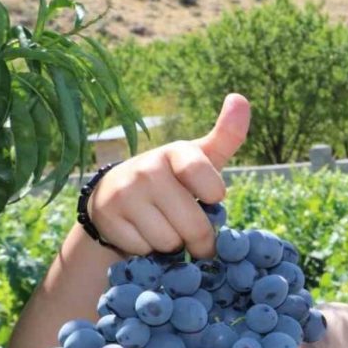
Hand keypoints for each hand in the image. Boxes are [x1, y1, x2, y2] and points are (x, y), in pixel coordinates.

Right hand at [89, 93, 251, 258]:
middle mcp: (147, 168)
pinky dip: (148, 250)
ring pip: (168, 242)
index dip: (213, 198)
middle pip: (194, 226)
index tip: (210, 197)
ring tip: (163, 226)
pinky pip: (144, 250)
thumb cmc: (175, 180)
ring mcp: (124, 192)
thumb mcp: (202, 159)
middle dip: (200, 239)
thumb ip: (227, 135)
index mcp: (177, 152)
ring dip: (172, 245)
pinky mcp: (107, 217)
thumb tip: (240, 97)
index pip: (209, 183)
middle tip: (192, 231)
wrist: (118, 196)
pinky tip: (141, 232)